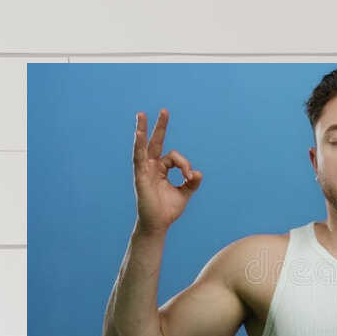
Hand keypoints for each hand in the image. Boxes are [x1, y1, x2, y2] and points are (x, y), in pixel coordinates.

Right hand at [132, 108, 201, 233]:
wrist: (158, 225)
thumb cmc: (168, 210)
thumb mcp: (184, 194)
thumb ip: (191, 183)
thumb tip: (198, 173)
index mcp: (161, 169)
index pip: (174, 157)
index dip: (184, 164)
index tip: (190, 177)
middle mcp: (151, 167)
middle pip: (155, 142)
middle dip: (160, 126)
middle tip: (165, 110)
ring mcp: (144, 170)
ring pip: (143, 146)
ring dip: (142, 130)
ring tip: (141, 114)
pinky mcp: (140, 176)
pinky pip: (138, 157)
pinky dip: (138, 145)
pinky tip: (138, 134)